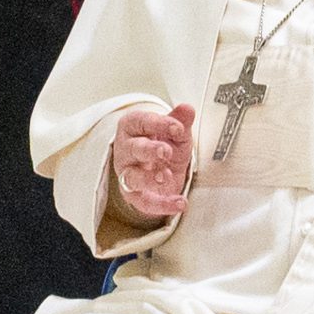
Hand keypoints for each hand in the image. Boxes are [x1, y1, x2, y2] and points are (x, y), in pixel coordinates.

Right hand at [111, 104, 194, 219]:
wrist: (161, 171)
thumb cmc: (163, 145)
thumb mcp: (174, 132)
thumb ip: (180, 121)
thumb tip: (187, 108)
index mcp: (133, 128)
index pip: (140, 121)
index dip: (158, 123)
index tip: (177, 127)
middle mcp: (126, 150)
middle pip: (133, 148)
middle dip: (149, 149)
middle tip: (166, 151)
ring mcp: (128, 173)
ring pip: (131, 176)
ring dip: (148, 178)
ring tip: (166, 176)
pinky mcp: (134, 195)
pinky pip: (144, 202)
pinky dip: (162, 204)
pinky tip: (179, 202)